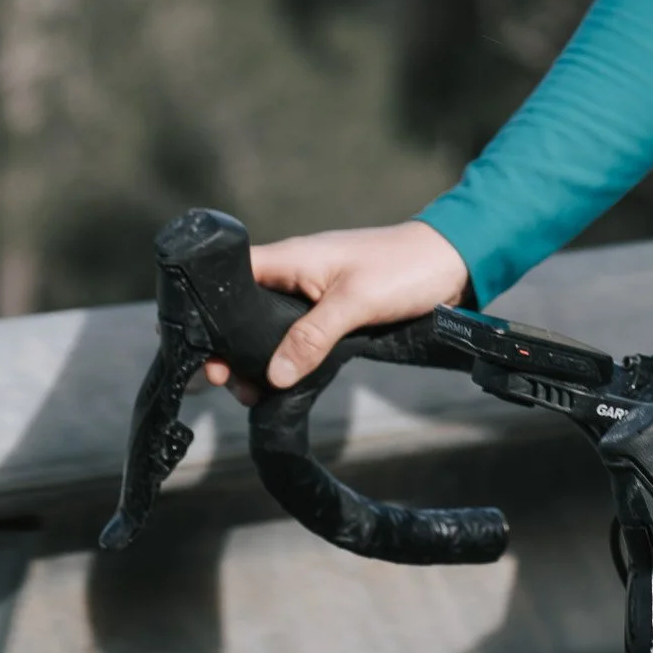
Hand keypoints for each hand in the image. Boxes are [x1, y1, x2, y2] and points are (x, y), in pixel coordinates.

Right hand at [204, 219, 469, 399]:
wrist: (450, 262)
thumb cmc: (403, 270)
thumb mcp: (355, 302)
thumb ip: (313, 336)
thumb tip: (274, 376)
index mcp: (291, 259)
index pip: (231, 276)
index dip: (210, 311)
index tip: (202, 351)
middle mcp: (294, 274)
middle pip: (241, 310)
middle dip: (229, 347)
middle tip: (230, 385)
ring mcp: (311, 294)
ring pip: (266, 328)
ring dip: (257, 358)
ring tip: (253, 394)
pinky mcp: (329, 312)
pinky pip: (293, 336)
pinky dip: (285, 359)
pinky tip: (280, 384)